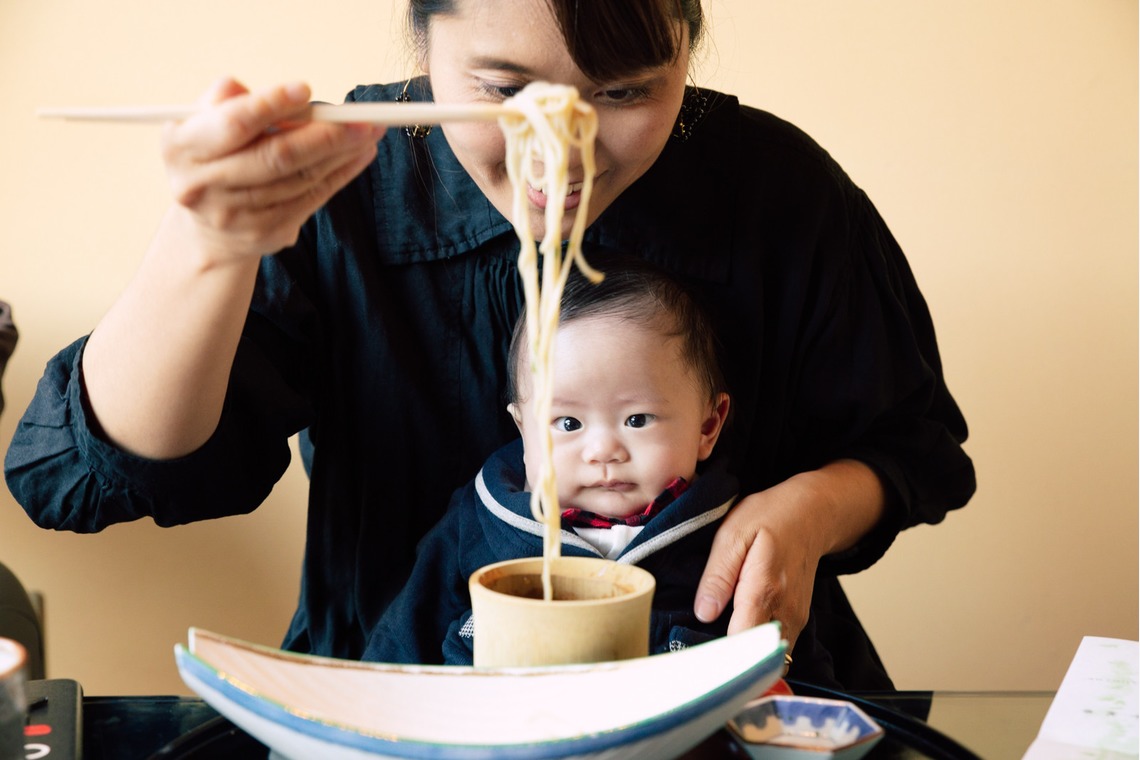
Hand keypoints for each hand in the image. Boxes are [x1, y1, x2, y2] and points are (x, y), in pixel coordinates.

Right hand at [161, 78, 385, 263]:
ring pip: (300, 179)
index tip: (306, 90)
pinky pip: (312, 198)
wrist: (207, 230)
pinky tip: (361, 155)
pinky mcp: (266, 233)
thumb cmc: (213, 156)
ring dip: (342, 153)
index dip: (270, 105)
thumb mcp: (203, 123)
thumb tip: (283, 97)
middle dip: (325, 136)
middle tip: (363, 119)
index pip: (233, 124)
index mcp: (183, 147)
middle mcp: (204, 185)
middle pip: (276, 157)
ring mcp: (236, 215)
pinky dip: (341, 174)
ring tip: (369, 132)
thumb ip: (229, 101)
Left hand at [693, 460, 886, 654]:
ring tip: (718, 644)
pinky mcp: (797, 621)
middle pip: (756, 657)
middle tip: (703, 653)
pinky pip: (776, 646)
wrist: (812, 515)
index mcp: (764, 592)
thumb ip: (718, 576)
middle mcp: (785, 613)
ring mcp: (795, 619)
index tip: (699, 656)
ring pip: (768, 656)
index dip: (719, 655)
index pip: (742, 644)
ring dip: (744, 655)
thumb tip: (704, 614)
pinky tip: (737, 633)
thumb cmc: (770, 518)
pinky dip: (757, 647)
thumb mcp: (733, 535)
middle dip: (729, 660)